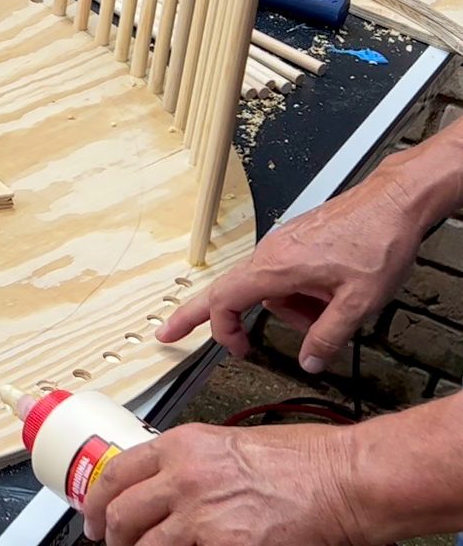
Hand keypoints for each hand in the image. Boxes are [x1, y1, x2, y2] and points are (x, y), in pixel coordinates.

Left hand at [82, 423, 363, 544]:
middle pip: (121, 511)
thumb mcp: (228, 444)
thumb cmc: (303, 460)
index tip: (96, 515)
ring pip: (144, 543)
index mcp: (182, 445)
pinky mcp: (224, 545)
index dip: (98, 500)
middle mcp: (183, 476)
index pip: (117, 473)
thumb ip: (190, 464)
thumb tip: (164, 486)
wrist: (342, 479)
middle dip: (110, 533)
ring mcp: (201, 514)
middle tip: (111, 543)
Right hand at [158, 168, 423, 371]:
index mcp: (276, 268)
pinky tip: (330, 295)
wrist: (393, 201)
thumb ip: (329, 336)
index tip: (220, 349)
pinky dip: (298, 293)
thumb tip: (309, 362)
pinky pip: (283, 274)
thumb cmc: (378, 240)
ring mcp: (281, 244)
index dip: (215, 329)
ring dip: (289, 310)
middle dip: (199, 314)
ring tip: (329, 314)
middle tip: (171, 333)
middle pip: (225, 290)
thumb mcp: (360, 302)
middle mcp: (270, 253)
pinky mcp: (295, 241)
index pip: (225, 301)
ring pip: (269, 289)